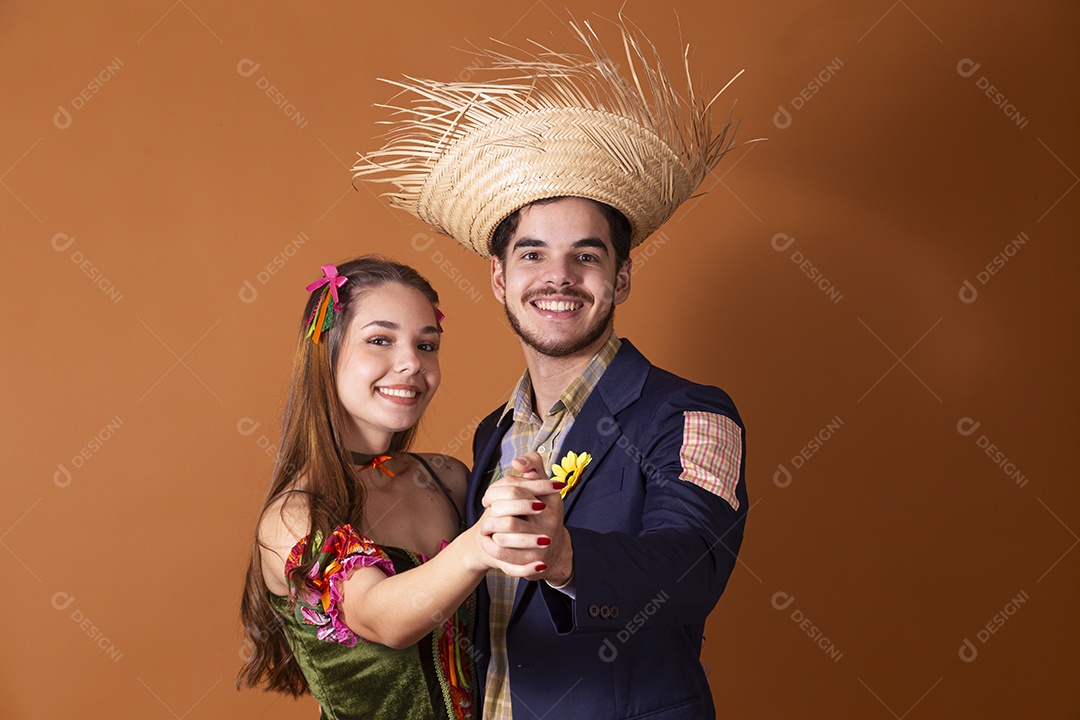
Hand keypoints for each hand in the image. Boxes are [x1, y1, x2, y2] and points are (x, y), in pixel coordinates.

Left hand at [480, 462, 571, 582]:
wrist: (553, 549)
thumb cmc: (543, 512)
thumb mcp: (544, 487)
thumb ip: (534, 466)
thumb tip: (517, 462)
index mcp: (551, 501)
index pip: (516, 491)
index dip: (496, 493)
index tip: (489, 496)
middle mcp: (549, 523)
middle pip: (509, 516)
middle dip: (493, 514)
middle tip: (489, 511)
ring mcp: (541, 544)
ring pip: (504, 537)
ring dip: (490, 530)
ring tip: (487, 526)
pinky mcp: (531, 561)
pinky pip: (502, 554)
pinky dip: (490, 547)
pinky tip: (487, 540)